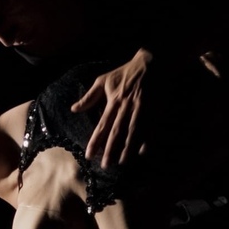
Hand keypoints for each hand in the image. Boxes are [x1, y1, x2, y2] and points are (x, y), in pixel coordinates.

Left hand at [71, 47, 153, 166]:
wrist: (151, 63)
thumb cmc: (126, 72)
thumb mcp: (104, 80)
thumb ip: (89, 96)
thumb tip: (73, 109)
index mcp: (113, 102)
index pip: (102, 125)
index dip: (95, 141)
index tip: (89, 154)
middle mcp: (126, 108)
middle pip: (116, 132)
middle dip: (110, 150)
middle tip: (105, 165)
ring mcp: (141, 110)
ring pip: (132, 132)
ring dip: (127, 148)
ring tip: (122, 162)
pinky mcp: (154, 110)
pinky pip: (150, 128)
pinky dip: (146, 140)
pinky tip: (142, 151)